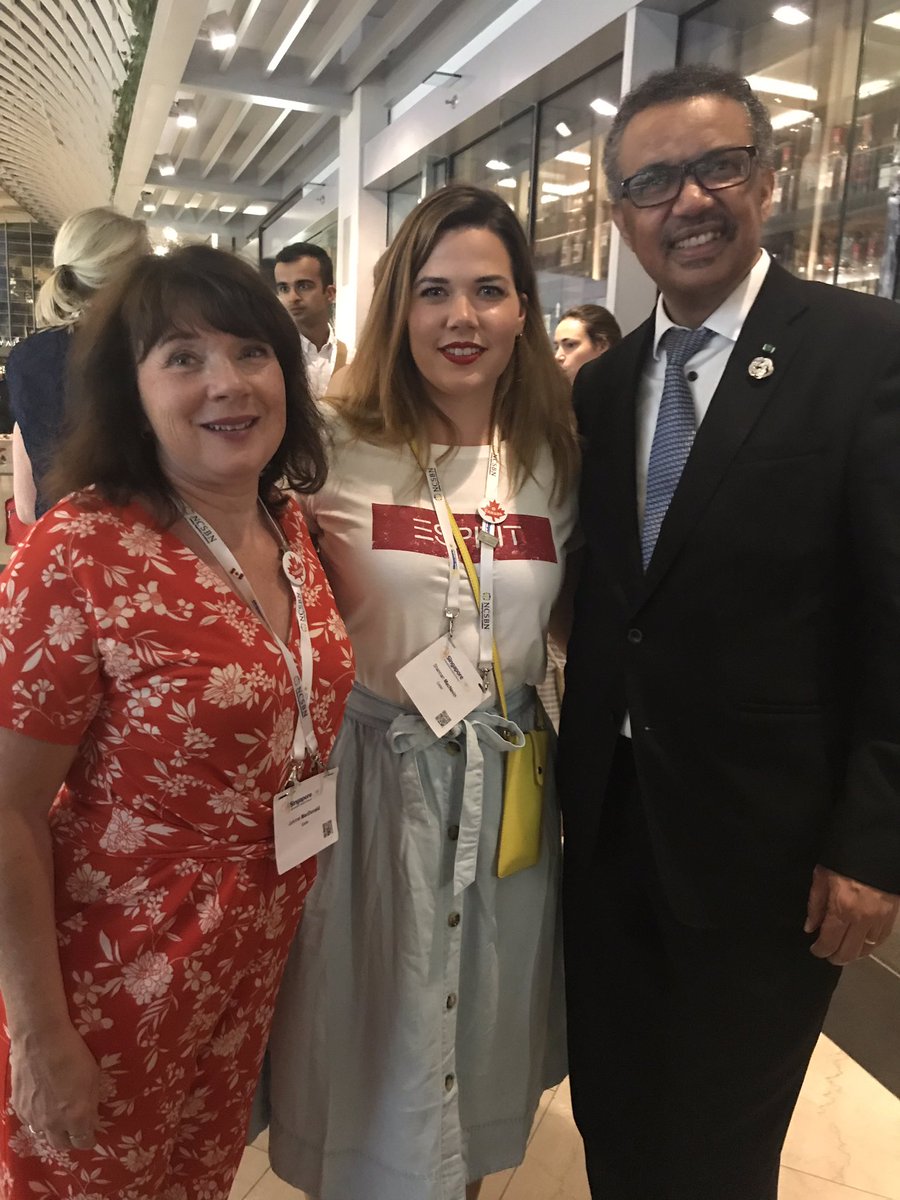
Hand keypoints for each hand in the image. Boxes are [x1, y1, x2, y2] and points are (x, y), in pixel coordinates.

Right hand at [10, 1023, 100, 1150]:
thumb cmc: (73, 1053)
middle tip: (75, 1128)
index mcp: (76, 1117)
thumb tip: (89, 1118)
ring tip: (57, 1116)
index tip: (91, 1133)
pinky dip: (37, 1118)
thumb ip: (91, 1104)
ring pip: (43, 1134)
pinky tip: (42, 1104)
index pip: (83, 1142)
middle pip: (61, 1145)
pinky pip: (29, 1121)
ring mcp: (32, 1117)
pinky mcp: (18, 1107)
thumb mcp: (93, 1077)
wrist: (40, 1039)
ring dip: (52, 1130)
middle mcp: (53, 1124)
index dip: (88, 1138)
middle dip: (70, 1139)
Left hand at [804, 865, 899, 965]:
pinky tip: (862, 942)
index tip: (815, 949)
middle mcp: (862, 920)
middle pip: (849, 952)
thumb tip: (810, 927)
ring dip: (854, 953)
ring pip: (867, 949)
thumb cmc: (842, 858)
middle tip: (828, 954)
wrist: (875, 846)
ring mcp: (880, 919)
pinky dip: (870, 944)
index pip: (829, 942)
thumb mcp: (822, 876)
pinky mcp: (892, 916)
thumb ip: (815, 904)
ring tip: (844, 950)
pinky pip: (881, 939)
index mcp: (842, 909)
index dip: (820, 950)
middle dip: (836, 957)